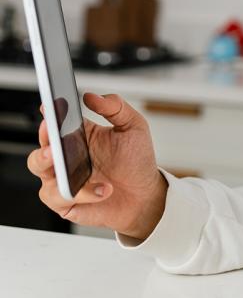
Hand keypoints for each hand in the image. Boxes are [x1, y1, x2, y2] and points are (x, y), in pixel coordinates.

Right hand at [26, 93, 167, 239]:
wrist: (145, 195)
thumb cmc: (137, 161)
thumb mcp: (133, 127)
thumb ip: (115, 107)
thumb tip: (92, 96)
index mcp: (79, 136)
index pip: (58, 122)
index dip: (51, 115)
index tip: (50, 108)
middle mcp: (67, 157)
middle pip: (42, 147)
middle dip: (44, 142)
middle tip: (54, 141)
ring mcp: (63, 180)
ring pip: (41, 172)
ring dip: (54, 168)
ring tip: (71, 167)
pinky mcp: (66, 202)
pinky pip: (60, 197)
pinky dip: (82, 193)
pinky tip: (102, 189)